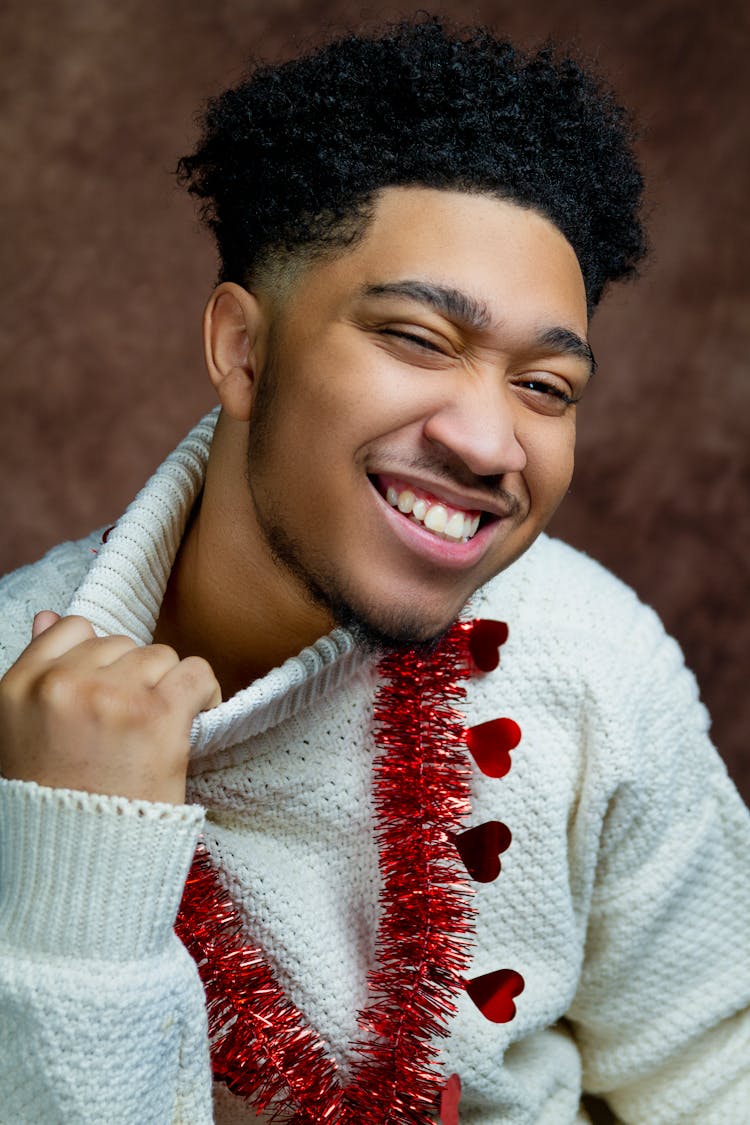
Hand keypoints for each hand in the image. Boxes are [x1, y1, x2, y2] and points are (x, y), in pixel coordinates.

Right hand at [0, 612, 220, 803]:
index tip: (109, 689)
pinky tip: (195, 718)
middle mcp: (61, 685)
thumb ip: (36, 672)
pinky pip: (196, 673)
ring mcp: (111, 696)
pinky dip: (204, 693)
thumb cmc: (53, 806)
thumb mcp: (21, 734)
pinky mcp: (157, 715)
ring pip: (159, 655)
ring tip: (156, 728)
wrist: (77, 871)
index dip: (98, 658)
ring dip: (166, 687)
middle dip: (132, 677)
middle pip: (121, 643)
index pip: (71, 629)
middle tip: (131, 724)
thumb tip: (47, 616)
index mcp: (18, 688)